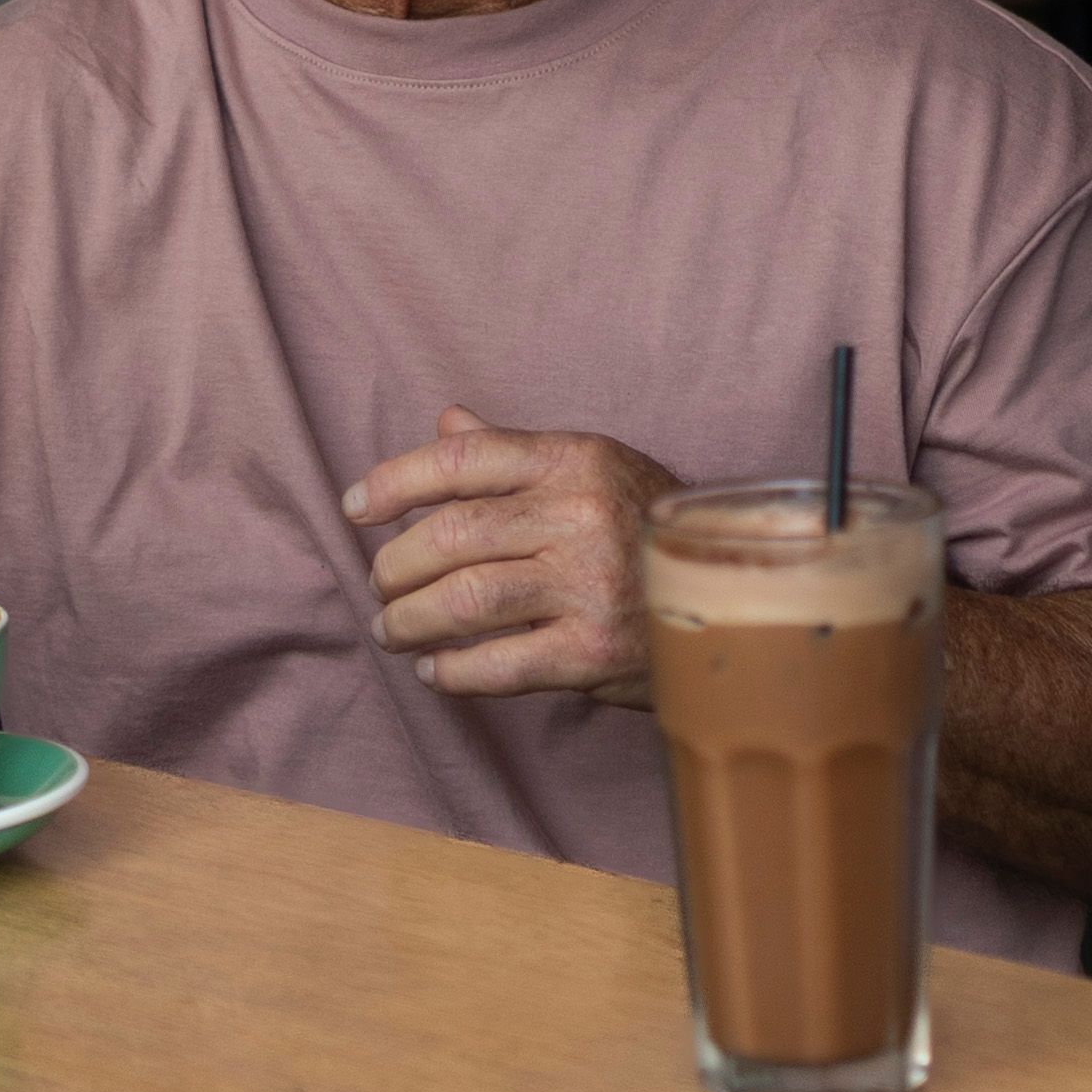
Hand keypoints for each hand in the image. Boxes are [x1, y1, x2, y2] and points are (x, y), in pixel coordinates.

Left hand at [344, 411, 662, 705]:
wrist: (735, 593)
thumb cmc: (644, 527)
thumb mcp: (592, 469)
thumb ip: (513, 453)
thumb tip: (447, 420)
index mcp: (572, 459)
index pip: (460, 459)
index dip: (394, 481)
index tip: (355, 508)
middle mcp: (578, 515)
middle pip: (449, 536)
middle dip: (393, 566)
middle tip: (379, 586)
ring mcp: (587, 585)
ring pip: (462, 600)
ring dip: (408, 621)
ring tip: (392, 629)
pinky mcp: (592, 651)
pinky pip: (497, 664)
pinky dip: (451, 671)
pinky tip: (434, 671)